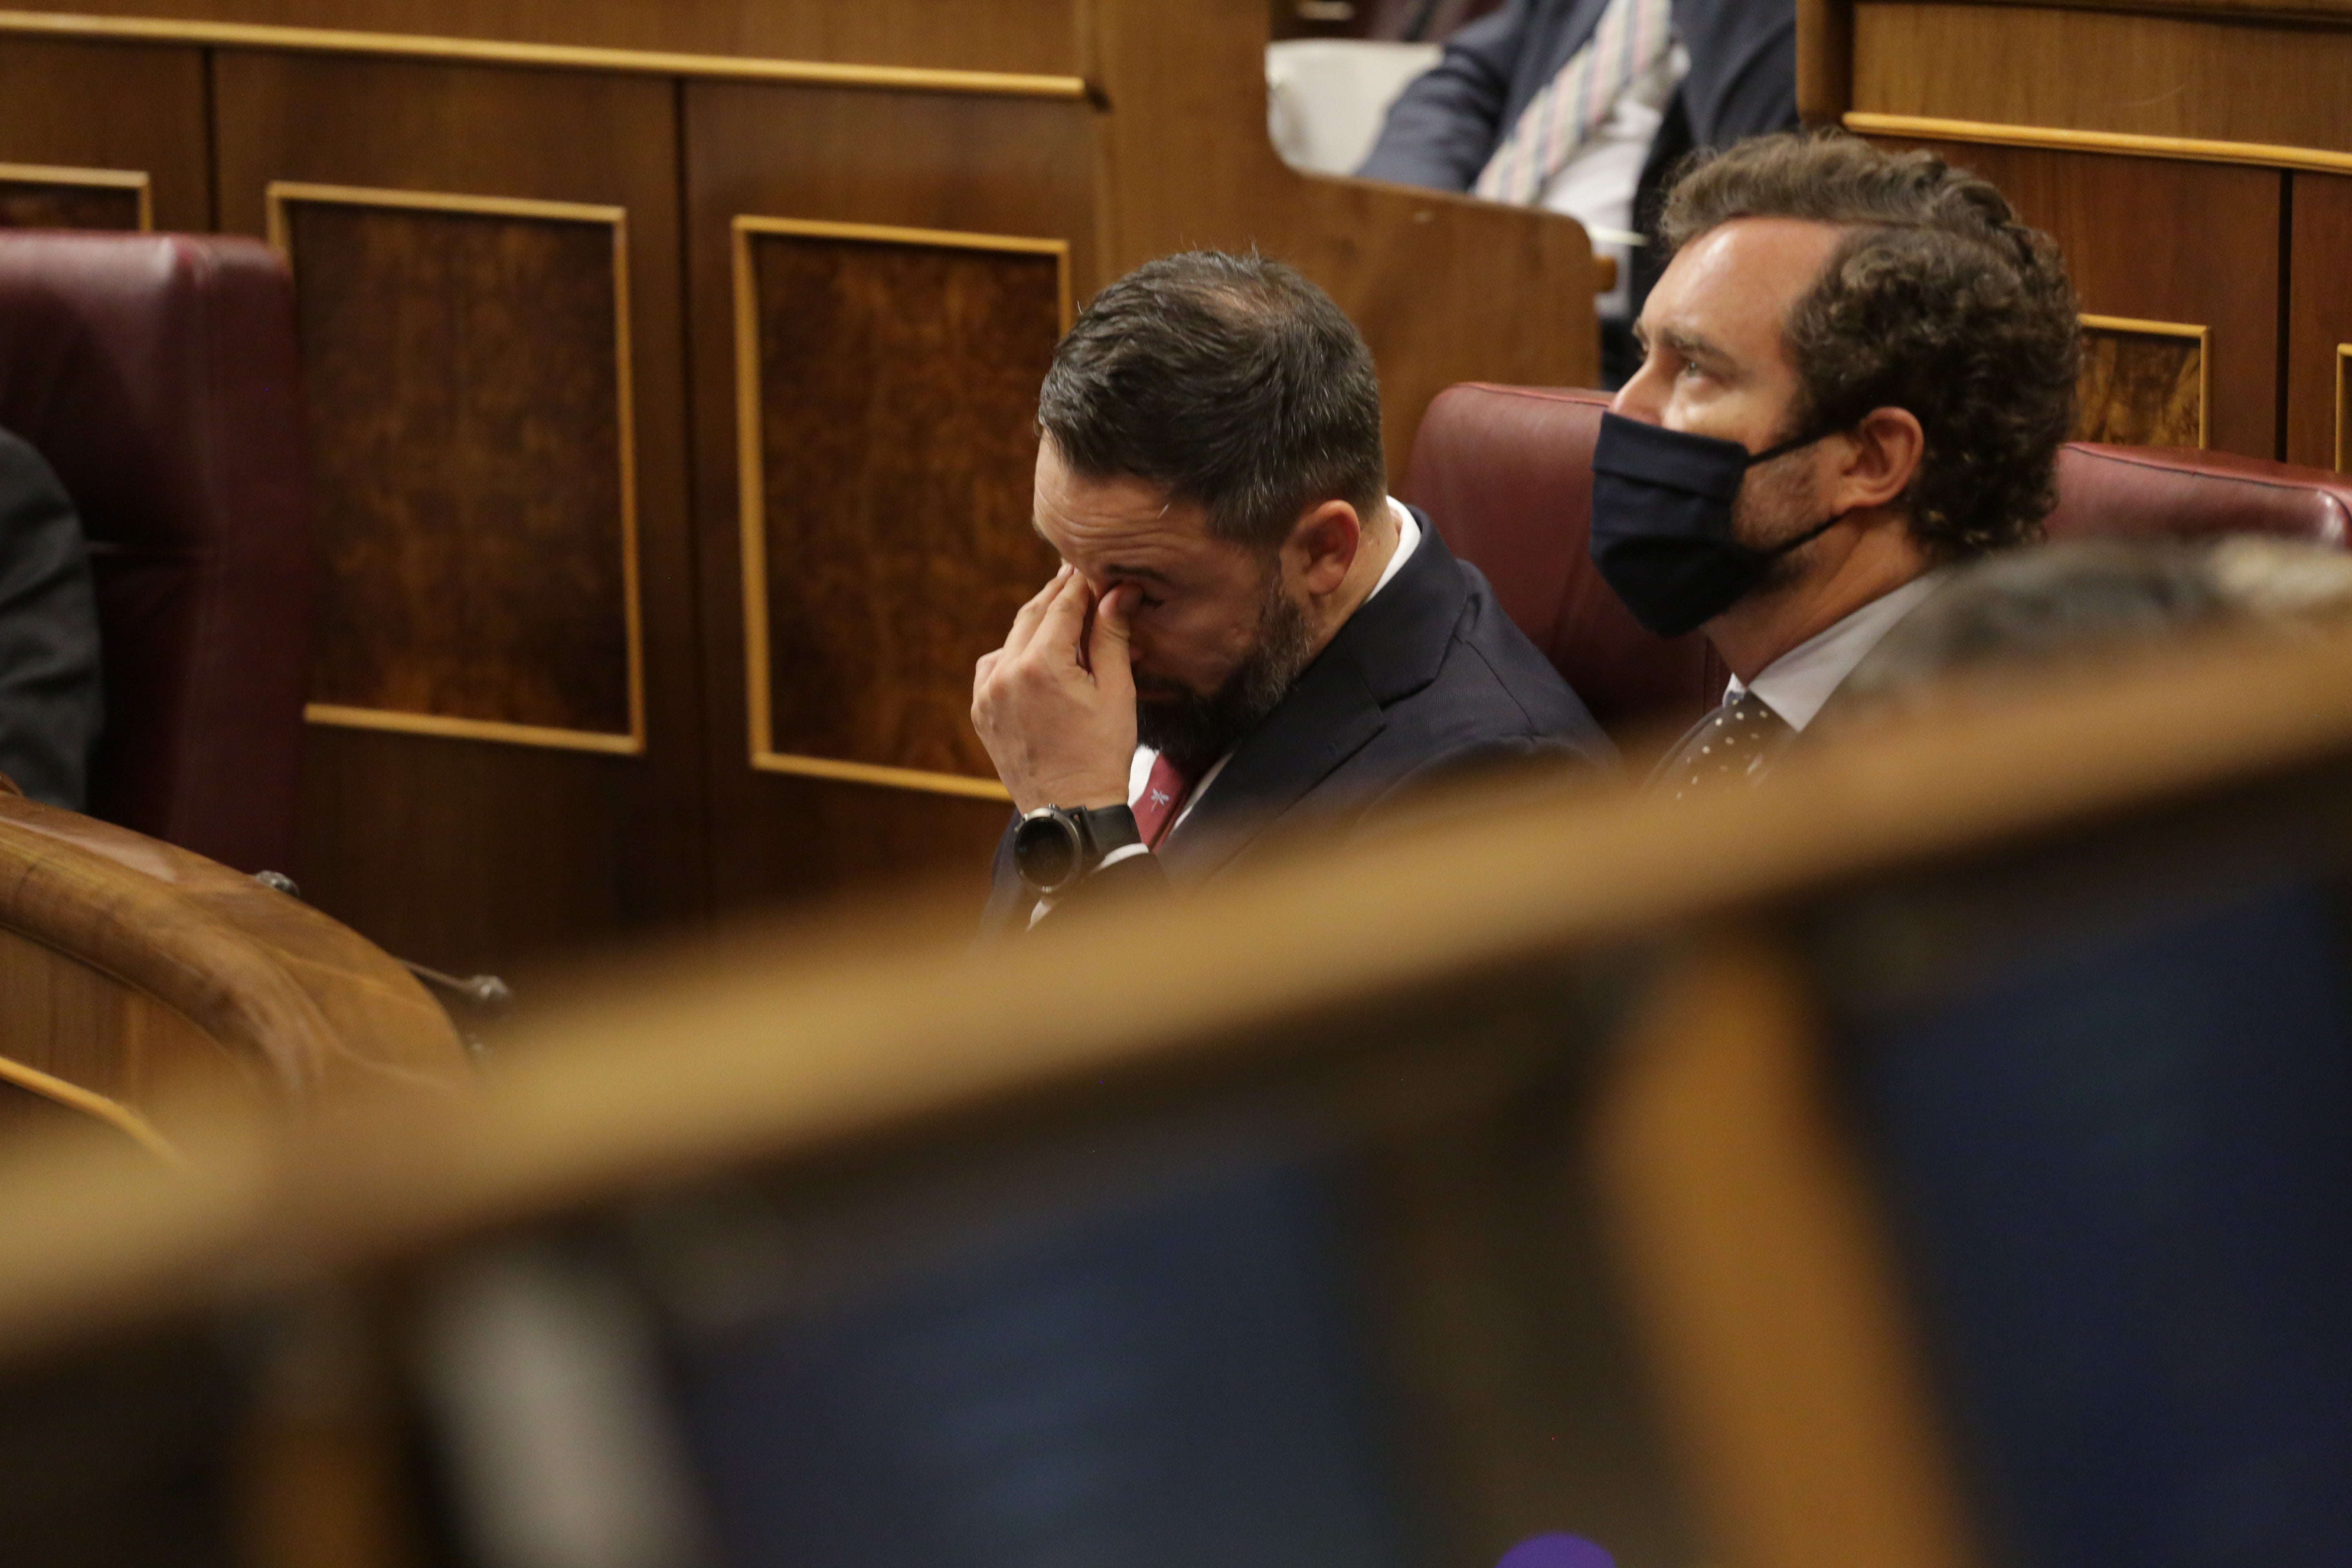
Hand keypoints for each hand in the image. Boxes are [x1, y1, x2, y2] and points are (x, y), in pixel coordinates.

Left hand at [973, 567, 1138, 812]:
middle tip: (1075, 575)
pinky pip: (995, 666)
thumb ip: (1112, 636)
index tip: (1091, 566)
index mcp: (1042, 665)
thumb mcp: (1116, 692)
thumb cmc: (1102, 755)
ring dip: (1036, 623)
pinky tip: (1033, 653)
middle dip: (1057, 595)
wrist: (1071, 810)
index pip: (1062, 606)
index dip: (1079, 583)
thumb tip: (1118, 590)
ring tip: (1060, 612)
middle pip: (1033, 615)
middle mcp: (1006, 673)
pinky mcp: (981, 711)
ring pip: (1012, 639)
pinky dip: (1014, 653)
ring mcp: (988, 693)